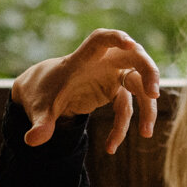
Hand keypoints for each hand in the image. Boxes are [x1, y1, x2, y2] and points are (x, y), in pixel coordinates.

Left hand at [12, 29, 159, 151]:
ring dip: (146, 106)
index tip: (130, 43)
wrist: (44, 91)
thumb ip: (40, 123)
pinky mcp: (114, 90)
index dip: (116, 38)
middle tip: (154, 94)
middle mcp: (102, 63)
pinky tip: (111, 147)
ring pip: (138, 83)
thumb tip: (32, 141)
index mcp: (82, 59)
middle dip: (148, 71)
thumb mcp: (39, 109)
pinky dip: (123, 126)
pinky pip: (127, 106)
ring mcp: (111, 75)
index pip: (101, 40)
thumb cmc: (41, 93)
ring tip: (146, 133)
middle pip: (133, 57)